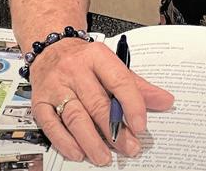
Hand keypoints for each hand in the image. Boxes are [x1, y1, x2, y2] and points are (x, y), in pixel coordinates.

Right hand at [29, 38, 173, 165]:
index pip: (119, 81)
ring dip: (92, 140)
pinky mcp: (39, 101)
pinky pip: (51, 125)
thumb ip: (137, 86)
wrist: (50, 49)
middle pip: (97, 103)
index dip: (132, 105)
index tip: (141, 126)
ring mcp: (55, 86)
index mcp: (97, 57)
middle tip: (129, 148)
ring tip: (105, 157)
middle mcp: (74, 70)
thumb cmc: (84, 61)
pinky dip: (65, 141)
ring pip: (75, 116)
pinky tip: (78, 152)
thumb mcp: (112, 66)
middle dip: (115, 131)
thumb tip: (165, 101)